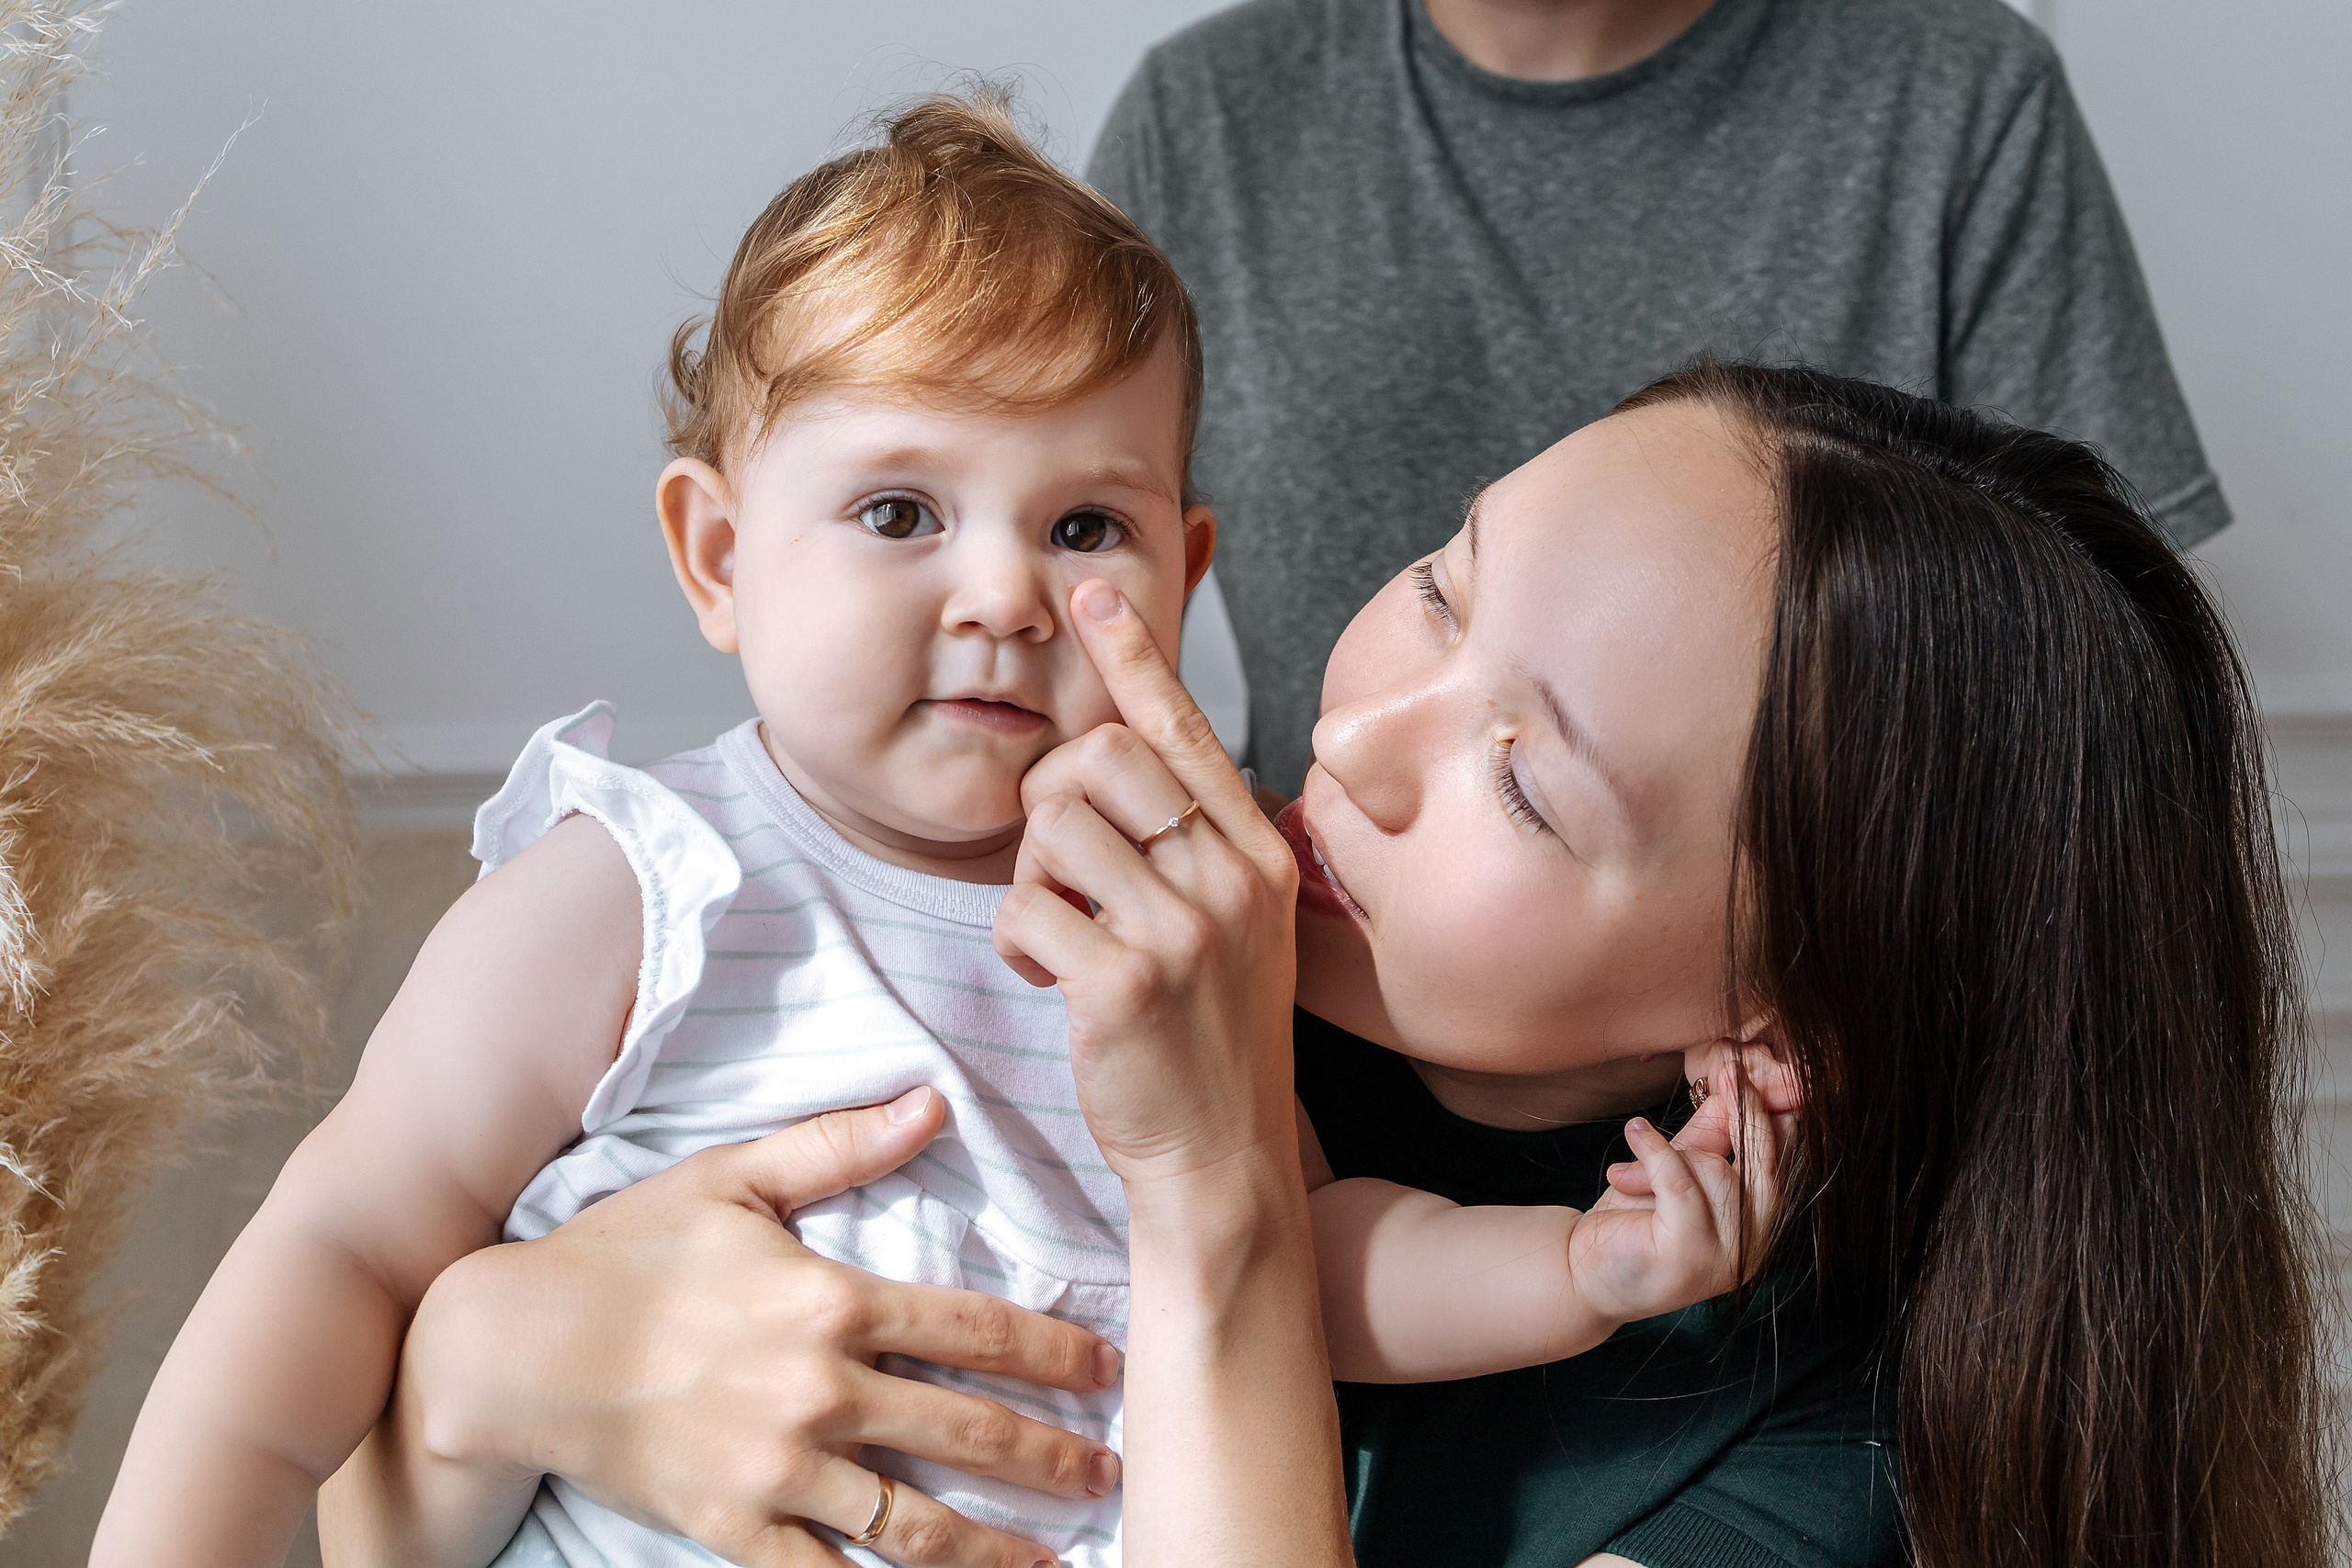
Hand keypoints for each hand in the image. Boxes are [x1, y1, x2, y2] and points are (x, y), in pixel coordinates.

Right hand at [399, 1090, 1116, 1567]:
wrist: (510, 1350)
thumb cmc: (624, 1252)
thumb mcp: (731, 1179)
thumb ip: (838, 1143)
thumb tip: (932, 1099)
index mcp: (829, 1298)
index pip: (973, 1328)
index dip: (1052, 1351)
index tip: (1107, 1367)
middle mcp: (816, 1390)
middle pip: (965, 1431)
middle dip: (1051, 1457)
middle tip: (1108, 1472)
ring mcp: (776, 1469)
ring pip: (913, 1523)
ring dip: (994, 1547)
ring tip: (1055, 1559)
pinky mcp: (731, 1528)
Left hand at [993, 579, 1301, 1190]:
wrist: (1222, 1160)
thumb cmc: (1211, 1039)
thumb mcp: (1233, 925)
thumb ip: (1194, 844)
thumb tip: (1116, 760)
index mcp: (1258, 852)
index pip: (1185, 728)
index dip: (1132, 655)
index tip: (1092, 594)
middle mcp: (1231, 877)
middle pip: (1096, 756)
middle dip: (1047, 800)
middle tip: (1057, 867)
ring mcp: (1183, 929)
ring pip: (1050, 829)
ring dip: (1028, 879)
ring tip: (1057, 932)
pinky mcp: (1122, 982)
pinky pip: (1022, 908)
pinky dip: (1014, 939)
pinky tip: (1043, 976)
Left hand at [1572, 1062, 1788, 1323]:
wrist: (1582, 1270)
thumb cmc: (1632, 1219)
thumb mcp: (1676, 1171)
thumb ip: (1709, 1137)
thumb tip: (1734, 1088)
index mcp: (1758, 1222)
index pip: (1780, 1160)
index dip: (1768, 1113)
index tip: (1747, 1071)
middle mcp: (1754, 1244)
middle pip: (1764, 1162)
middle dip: (1747, 1112)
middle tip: (1728, 1070)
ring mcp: (1726, 1254)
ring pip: (1713, 1169)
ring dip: (1664, 1157)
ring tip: (1625, 1174)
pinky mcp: (1690, 1254)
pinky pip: (1679, 1182)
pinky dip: (1654, 1153)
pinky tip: (1635, 1134)